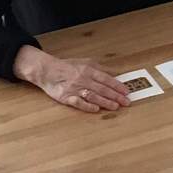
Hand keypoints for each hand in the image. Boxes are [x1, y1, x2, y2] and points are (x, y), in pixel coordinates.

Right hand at [14, 47, 129, 113]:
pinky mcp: (66, 97)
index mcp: (88, 70)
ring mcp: (74, 89)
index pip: (106, 79)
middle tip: (126, 102)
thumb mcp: (85, 62)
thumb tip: (115, 72)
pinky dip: (87, 106)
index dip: (118, 86)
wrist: (47, 70)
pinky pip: (78, 103)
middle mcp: (83, 79)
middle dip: (116, 96)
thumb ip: (100, 68)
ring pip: (93, 96)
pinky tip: (96, 109)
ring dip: (105, 102)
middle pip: (102, 89)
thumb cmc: (67, 66)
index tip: (126, 91)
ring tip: (115, 107)